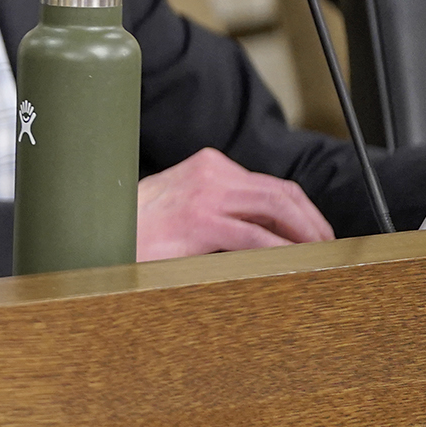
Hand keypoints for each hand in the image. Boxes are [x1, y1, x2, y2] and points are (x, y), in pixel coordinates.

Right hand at [136, 147, 334, 259]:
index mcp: (208, 165)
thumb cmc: (137, 224)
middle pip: (281, 193)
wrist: (98, 230)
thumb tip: (267, 233)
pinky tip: (293, 262)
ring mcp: (206, 196)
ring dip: (305, 233)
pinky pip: (255, 237)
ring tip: (319, 254)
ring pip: (276, 208)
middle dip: (312, 221)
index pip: (270, 183)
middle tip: (327, 246)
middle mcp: (211, 173)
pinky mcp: (200, 222)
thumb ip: (222, 207)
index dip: (301, 210)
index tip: (314, 233)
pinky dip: (283, 250)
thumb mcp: (183, 203)